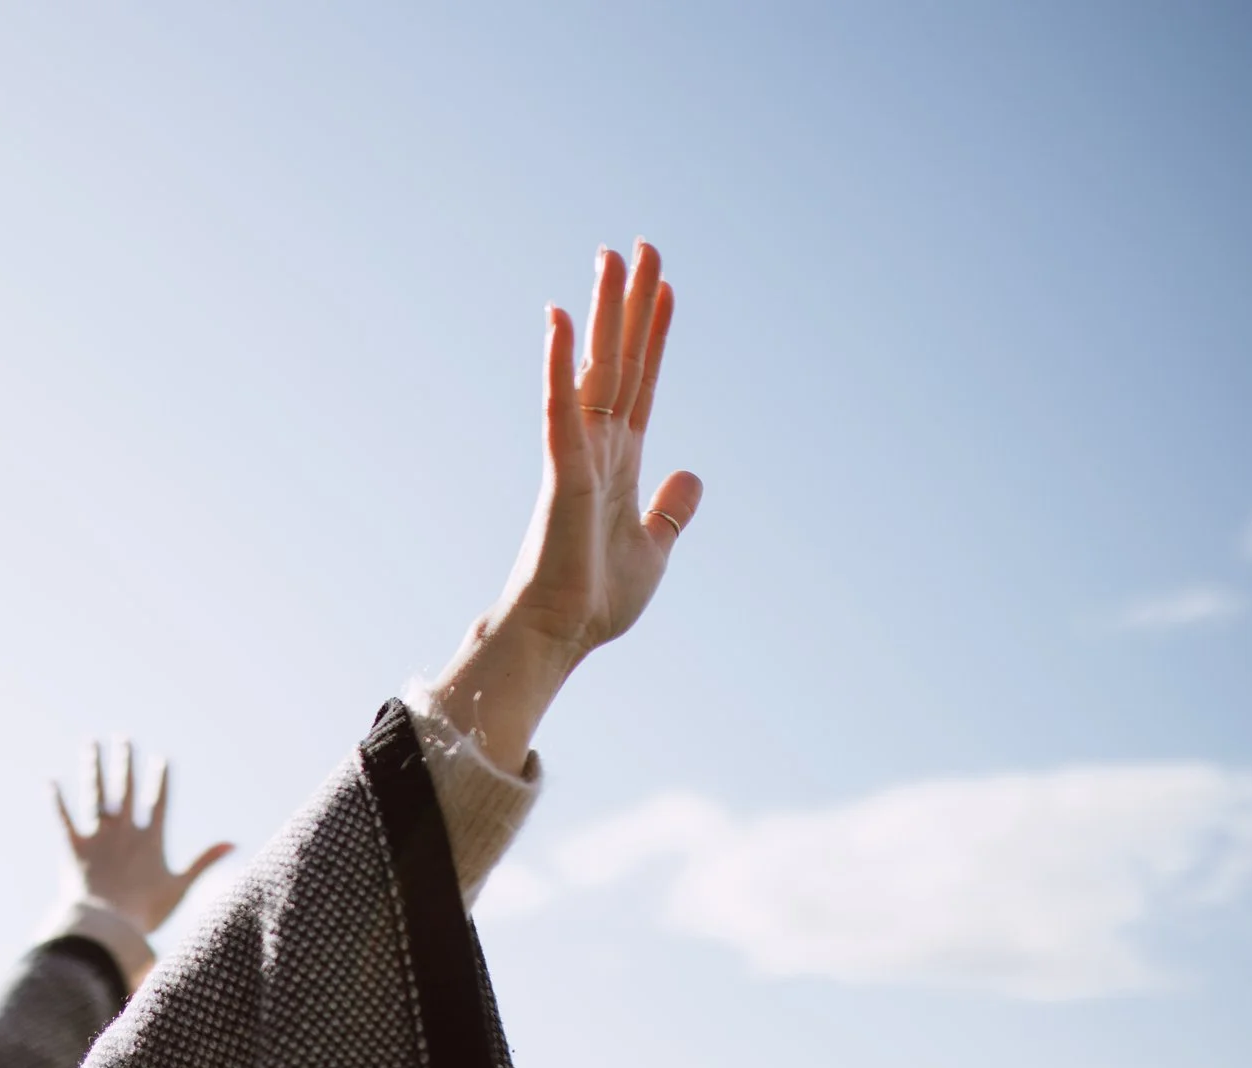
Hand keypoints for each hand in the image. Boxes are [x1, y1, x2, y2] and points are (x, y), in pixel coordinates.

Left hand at [52, 741, 234, 933]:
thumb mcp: (180, 886)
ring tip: (91, 743)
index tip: (160, 758)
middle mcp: (124, 831)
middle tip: (123, 738)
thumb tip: (233, 843)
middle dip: (125, 762)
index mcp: (150, 839)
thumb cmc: (146, 912)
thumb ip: (204, 861)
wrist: (108, 928)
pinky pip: (63, 819)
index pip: (158, 801)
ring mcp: (98, 837)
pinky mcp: (74, 848)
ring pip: (95, 794)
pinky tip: (50, 781)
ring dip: (92, 767)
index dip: (159, 779)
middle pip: (125, 789)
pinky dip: (56, 801)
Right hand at [425, 241, 704, 774]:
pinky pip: (560, 405)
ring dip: (602, 312)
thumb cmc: (594, 602)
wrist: (560, 637)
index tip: (664, 288)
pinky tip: (559, 317)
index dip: (654, 335)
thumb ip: (671, 511)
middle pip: (621, 360)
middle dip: (631, 304)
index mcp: (620, 463)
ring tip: (611, 256)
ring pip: (595, 368)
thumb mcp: (655, 550)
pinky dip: (560, 361)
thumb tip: (692, 476)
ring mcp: (577, 453)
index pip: (643, 383)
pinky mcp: (562, 470)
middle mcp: (598, 447)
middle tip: (640, 245)